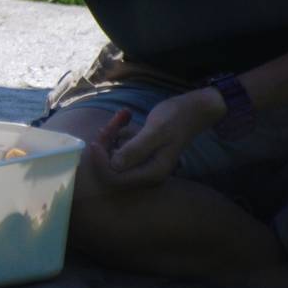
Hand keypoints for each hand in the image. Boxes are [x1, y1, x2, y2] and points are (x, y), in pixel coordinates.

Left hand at [90, 89, 222, 188]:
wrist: (192, 109)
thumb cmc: (177, 118)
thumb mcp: (157, 131)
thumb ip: (137, 148)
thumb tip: (115, 165)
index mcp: (152, 173)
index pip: (115, 178)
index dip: (101, 163)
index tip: (96, 141)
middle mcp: (146, 172)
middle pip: (110, 167)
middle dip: (105, 145)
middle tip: (110, 125)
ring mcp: (142, 163)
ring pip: (113, 153)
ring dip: (112, 134)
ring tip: (123, 115)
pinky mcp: (139, 152)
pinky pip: (119, 144)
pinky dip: (119, 130)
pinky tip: (126, 115)